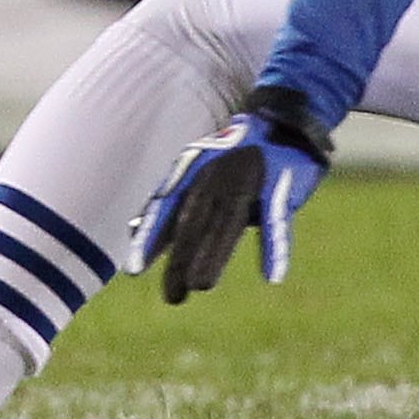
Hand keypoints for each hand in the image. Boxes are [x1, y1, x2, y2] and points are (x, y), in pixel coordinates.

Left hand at [125, 87, 333, 301]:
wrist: (285, 121)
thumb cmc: (236, 157)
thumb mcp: (202, 177)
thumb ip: (174, 204)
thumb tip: (134, 229)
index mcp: (194, 174)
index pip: (167, 208)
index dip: (151, 238)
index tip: (134, 270)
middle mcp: (214, 175)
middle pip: (194, 221)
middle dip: (181, 258)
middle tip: (172, 296)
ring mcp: (247, 180)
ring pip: (226, 224)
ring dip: (213, 255)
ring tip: (200, 286)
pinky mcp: (280, 188)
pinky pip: (276, 222)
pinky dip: (274, 248)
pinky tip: (271, 275)